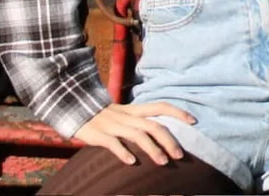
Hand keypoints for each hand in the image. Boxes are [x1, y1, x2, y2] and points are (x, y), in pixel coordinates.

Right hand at [72, 102, 193, 165]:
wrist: (74, 108)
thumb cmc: (103, 116)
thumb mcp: (124, 113)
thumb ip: (140, 119)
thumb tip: (162, 130)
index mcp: (135, 109)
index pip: (161, 106)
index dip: (178, 112)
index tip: (194, 121)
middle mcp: (127, 116)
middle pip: (154, 125)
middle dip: (169, 140)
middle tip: (181, 155)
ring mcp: (113, 125)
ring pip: (138, 135)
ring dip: (152, 149)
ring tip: (163, 162)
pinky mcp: (99, 135)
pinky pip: (113, 143)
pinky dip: (123, 152)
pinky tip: (132, 162)